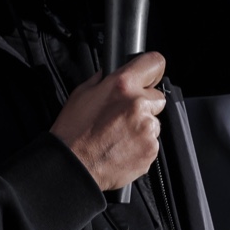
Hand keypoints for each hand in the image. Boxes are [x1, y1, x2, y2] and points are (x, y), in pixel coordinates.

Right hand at [51, 53, 166, 191]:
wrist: (73, 167)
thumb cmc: (73, 132)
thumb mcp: (82, 94)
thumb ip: (104, 80)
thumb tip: (113, 73)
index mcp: (122, 85)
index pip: (154, 63)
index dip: (151, 70)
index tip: (149, 76)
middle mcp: (138, 104)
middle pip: (156, 97)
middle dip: (144, 104)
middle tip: (123, 115)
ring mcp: (147, 129)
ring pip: (154, 122)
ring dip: (142, 126)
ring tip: (119, 135)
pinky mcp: (151, 150)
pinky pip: (152, 142)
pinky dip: (141, 145)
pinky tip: (122, 147)